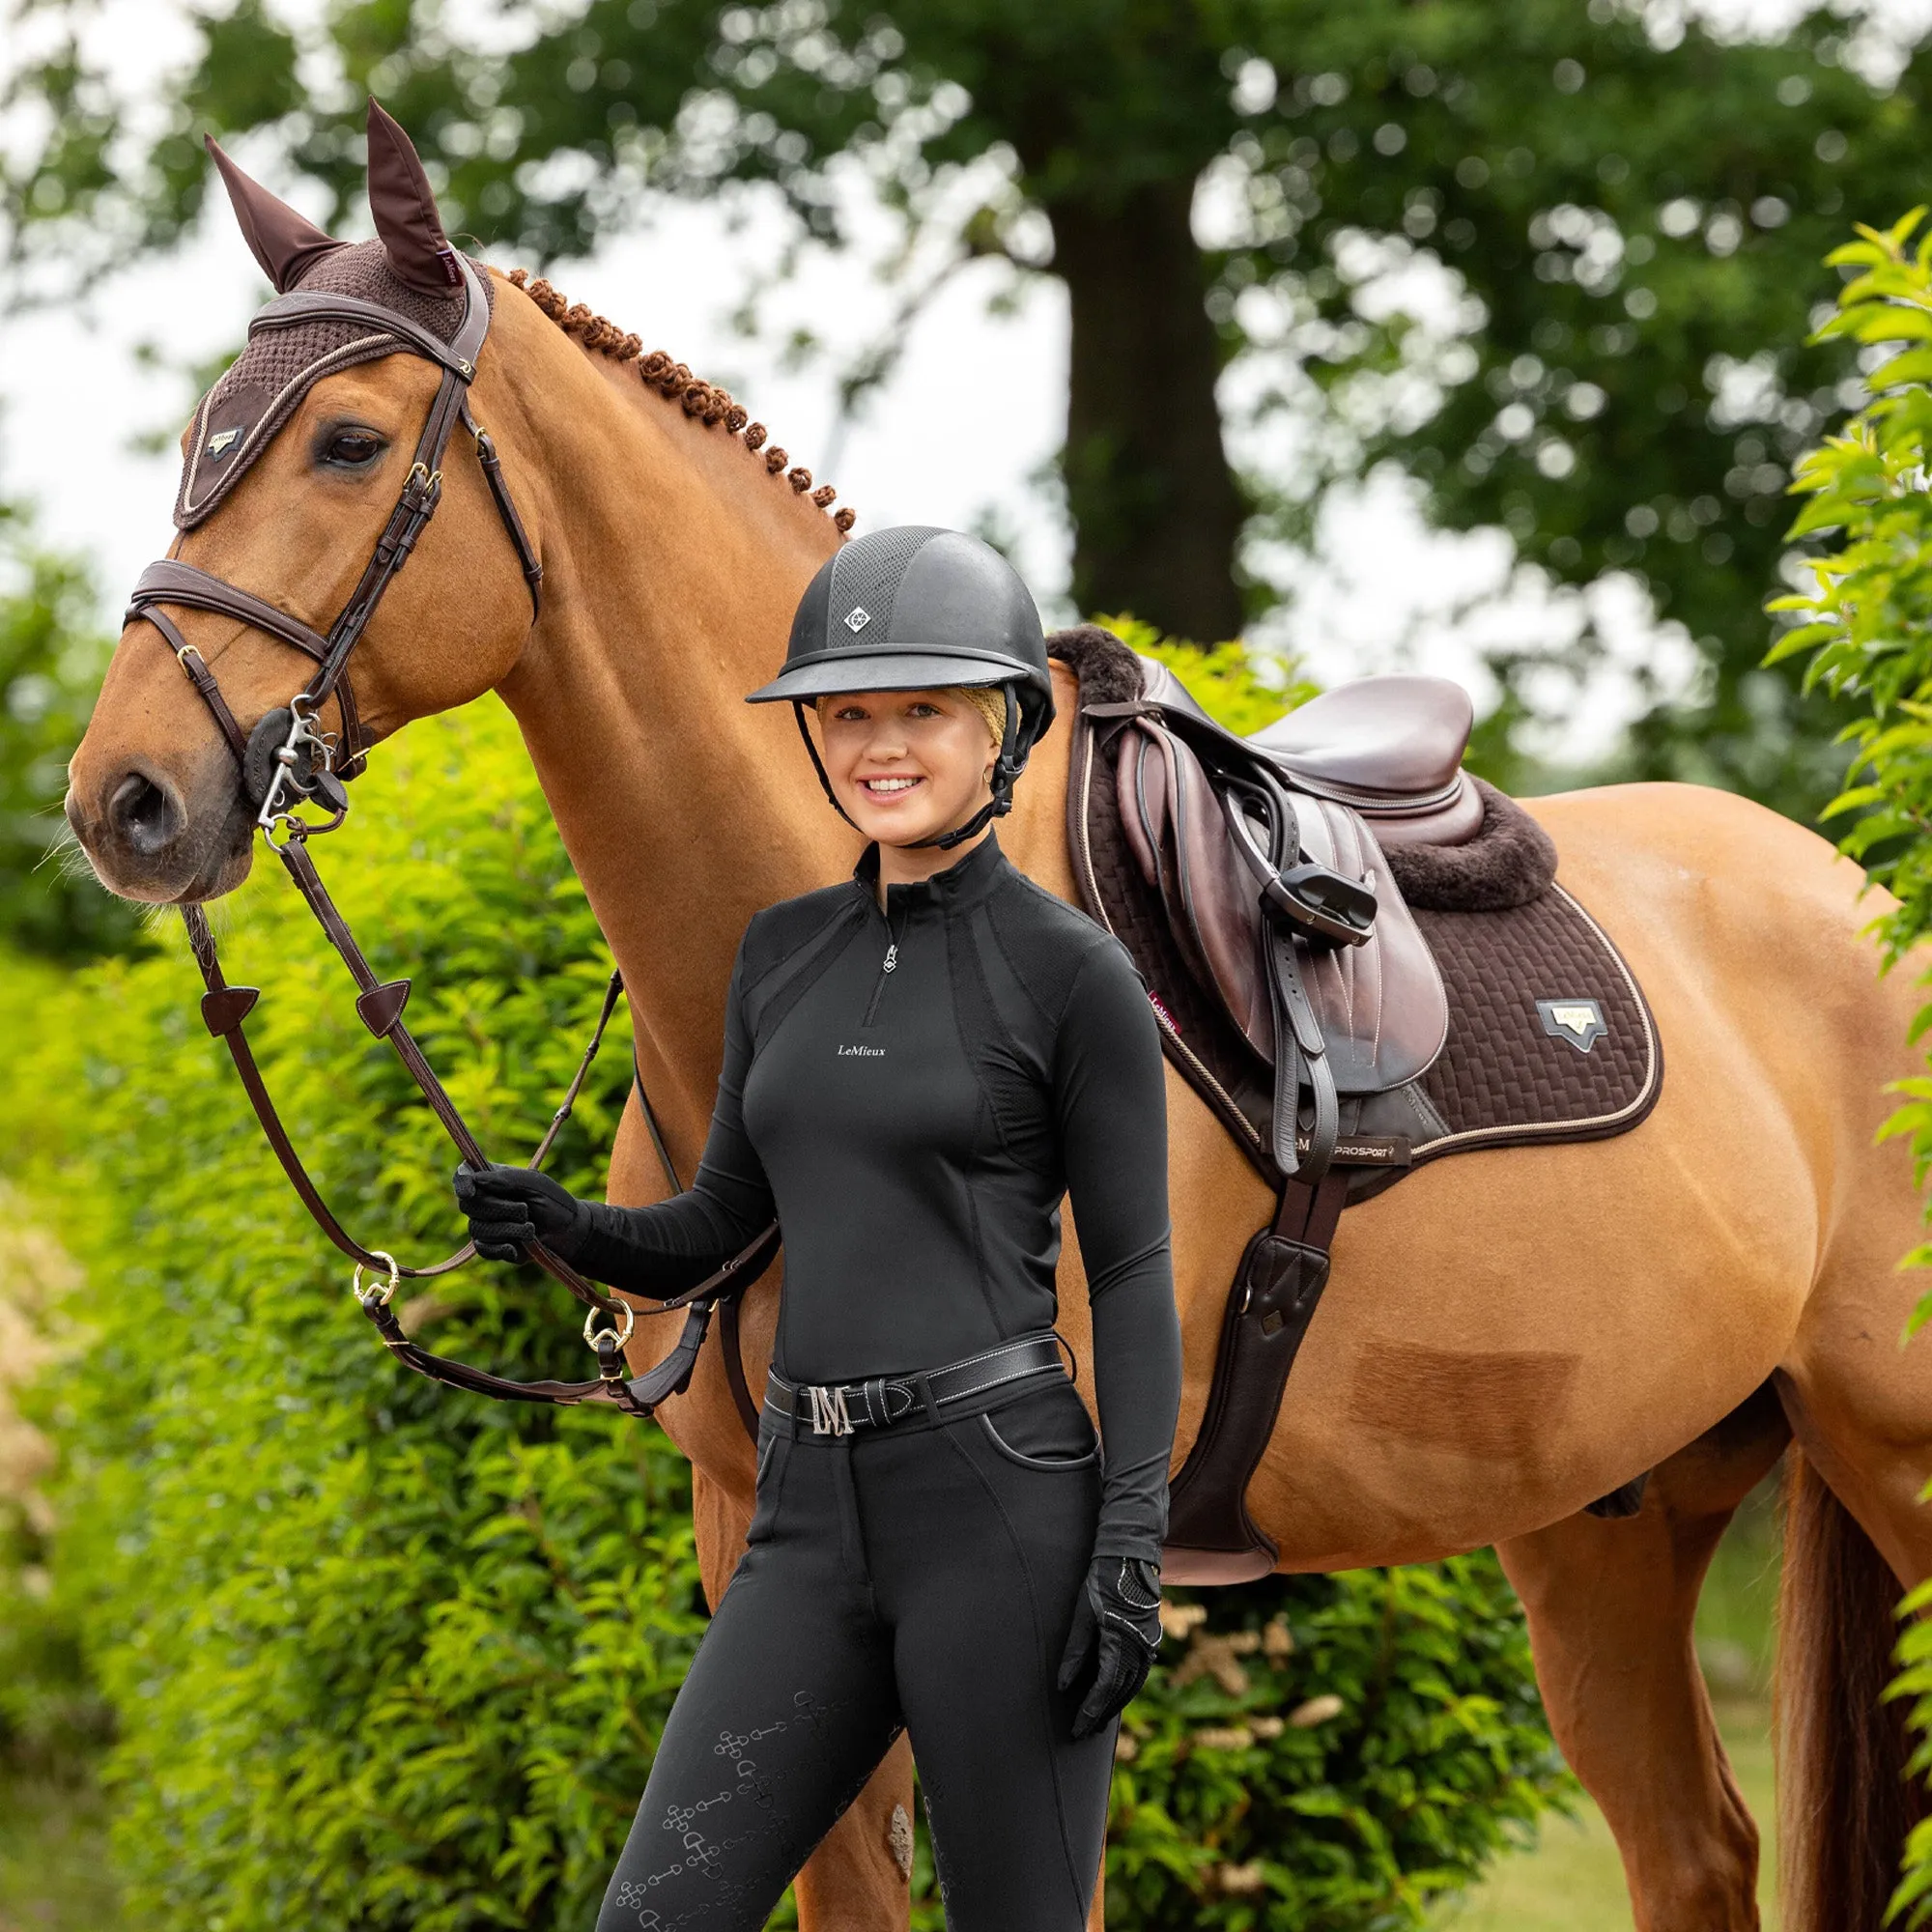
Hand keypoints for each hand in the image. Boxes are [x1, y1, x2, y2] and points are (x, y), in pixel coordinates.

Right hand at [451, 1163, 588, 1262]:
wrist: (570, 1233)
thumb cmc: (554, 1202)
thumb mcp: (534, 1184)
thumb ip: (505, 1179)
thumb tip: (474, 1179)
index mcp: (492, 1179)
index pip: (464, 1175)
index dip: (461, 1182)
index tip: (470, 1191)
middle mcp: (485, 1201)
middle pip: (468, 1204)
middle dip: (497, 1208)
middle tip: (524, 1210)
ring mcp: (487, 1225)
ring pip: (477, 1228)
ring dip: (507, 1229)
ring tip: (531, 1228)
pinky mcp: (493, 1247)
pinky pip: (484, 1249)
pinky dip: (501, 1247)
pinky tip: (517, 1247)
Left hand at [1056, 1552, 1162, 1738]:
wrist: (1131, 1557)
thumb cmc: (1102, 1582)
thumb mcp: (1082, 1615)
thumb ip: (1075, 1652)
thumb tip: (1063, 1685)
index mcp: (1121, 1643)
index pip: (1104, 1688)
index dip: (1090, 1710)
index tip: (1077, 1729)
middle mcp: (1140, 1649)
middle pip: (1120, 1693)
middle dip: (1101, 1714)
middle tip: (1084, 1733)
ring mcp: (1149, 1645)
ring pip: (1132, 1686)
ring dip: (1115, 1705)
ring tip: (1098, 1722)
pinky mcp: (1151, 1639)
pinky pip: (1138, 1673)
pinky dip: (1126, 1688)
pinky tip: (1115, 1695)